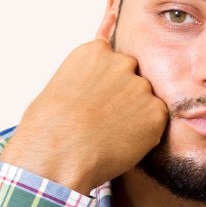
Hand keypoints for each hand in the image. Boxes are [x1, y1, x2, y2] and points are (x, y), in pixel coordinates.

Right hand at [1, 40, 168, 193]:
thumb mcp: (61, 85)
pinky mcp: (157, 112)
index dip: (107, 84)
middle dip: (125, 96)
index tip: (96, 99)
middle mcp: (122, 63)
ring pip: (147, 101)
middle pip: (135, 78)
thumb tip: (97, 85)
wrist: (57, 154)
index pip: (114, 61)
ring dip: (137, 115)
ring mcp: (142, 87)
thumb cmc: (48, 126)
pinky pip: (156, 122)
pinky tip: (122, 143)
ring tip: (110, 134)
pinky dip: (145, 134)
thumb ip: (87, 77)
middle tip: (106, 119)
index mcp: (96, 52)